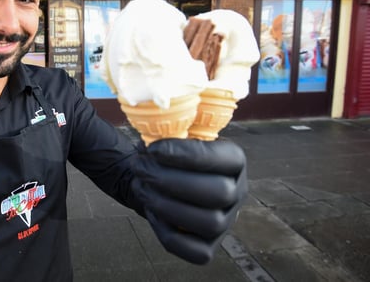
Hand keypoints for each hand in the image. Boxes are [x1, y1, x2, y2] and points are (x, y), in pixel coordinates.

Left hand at [133, 138, 246, 264]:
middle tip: (140, 167)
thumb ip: (173, 128)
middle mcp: (237, 192)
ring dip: (166, 204)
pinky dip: (169, 233)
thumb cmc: (168, 156)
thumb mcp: (175, 136)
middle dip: (171, 180)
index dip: (187, 154)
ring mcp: (226, 222)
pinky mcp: (209, 246)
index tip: (152, 149)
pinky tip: (151, 212)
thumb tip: (156, 125)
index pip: (223, 159)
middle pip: (218, 192)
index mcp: (234, 161)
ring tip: (141, 186)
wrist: (159, 182)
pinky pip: (196, 251)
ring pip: (209, 222)